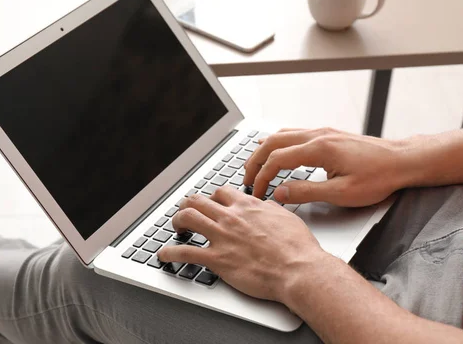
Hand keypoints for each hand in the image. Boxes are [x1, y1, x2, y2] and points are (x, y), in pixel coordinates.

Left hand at [157, 186, 328, 302]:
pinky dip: (170, 252)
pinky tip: (164, 255)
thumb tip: (266, 206)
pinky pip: (185, 252)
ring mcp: (222, 237)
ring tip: (176, 228)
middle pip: (198, 200)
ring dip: (176, 221)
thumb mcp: (285, 217)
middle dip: (188, 205)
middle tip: (187, 212)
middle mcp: (231, 217)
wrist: (298, 269)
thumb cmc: (297, 247)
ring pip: (187, 218)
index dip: (213, 198)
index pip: (221, 193)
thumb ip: (269, 209)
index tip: (211, 204)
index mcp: (248, 206)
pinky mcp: (217, 259)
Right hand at [243, 128, 405, 206]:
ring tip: (254, 165)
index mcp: (319, 149)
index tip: (256, 192)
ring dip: (264, 150)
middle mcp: (318, 135)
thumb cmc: (378, 177)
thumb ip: (307, 192)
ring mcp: (323, 132)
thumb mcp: (342, 193)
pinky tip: (275, 148)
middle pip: (273, 142)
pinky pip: (294, 133)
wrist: (402, 160)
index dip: (262, 177)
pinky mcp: (328, 134)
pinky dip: (278, 142)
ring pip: (282, 134)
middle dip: (255, 160)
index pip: (277, 160)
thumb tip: (280, 192)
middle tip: (246, 178)